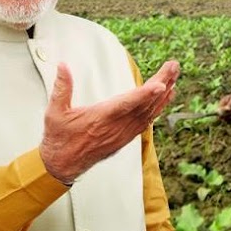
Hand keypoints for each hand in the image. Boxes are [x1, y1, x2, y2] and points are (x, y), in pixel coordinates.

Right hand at [39, 60, 179, 184]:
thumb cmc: (59, 138)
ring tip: (175, 75)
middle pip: (144, 104)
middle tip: (174, 66)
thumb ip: (61, 88)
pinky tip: (166, 96)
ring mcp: (123, 133)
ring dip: (163, 94)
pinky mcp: (125, 137)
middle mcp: (116, 127)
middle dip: (162, 83)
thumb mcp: (55, 112)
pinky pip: (147, 121)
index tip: (162, 84)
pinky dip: (158, 107)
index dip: (146, 94)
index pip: (127, 104)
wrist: (62, 165)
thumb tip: (63, 65)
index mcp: (100, 118)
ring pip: (149, 112)